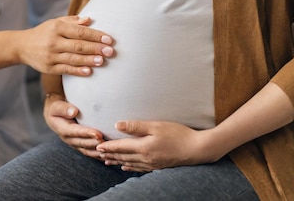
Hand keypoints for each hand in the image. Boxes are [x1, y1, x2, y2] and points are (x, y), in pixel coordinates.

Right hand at [19, 16, 113, 76]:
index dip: (96, 35)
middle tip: (110, 51)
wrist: (22, 46)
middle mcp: (53, 41)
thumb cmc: (43, 32)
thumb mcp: (55, 22)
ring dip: (89, 60)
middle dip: (96, 48)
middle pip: (78, 45)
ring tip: (102, 61)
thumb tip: (89, 20)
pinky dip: (78, 71)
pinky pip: (66, 70)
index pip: (80, 32)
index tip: (109, 39)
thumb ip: (72, 21)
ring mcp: (50, 56)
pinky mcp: (49, 68)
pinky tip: (89, 72)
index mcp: (57, 27)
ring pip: (73, 58)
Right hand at [44, 93, 104, 158]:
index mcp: (63, 129)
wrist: (54, 116)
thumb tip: (74, 111)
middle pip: (83, 143)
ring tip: (110, 151)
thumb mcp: (57, 106)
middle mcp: (68, 139)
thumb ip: (64, 108)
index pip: (76, 132)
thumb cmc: (57, 108)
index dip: (87, 133)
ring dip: (98, 152)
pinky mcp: (80, 146)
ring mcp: (74, 144)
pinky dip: (98, 155)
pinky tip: (108, 156)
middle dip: (95, 144)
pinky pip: (89, 152)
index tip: (98, 134)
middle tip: (108, 143)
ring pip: (87, 150)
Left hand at [95, 120, 219, 171]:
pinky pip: (139, 168)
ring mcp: (152, 164)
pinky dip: (130, 167)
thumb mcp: (156, 126)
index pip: (121, 147)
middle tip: (97, 154)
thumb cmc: (178, 134)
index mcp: (143, 147)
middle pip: (123, 156)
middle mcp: (145, 158)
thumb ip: (136, 126)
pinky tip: (126, 167)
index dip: (108, 146)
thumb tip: (117, 124)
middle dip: (110, 154)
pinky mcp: (158, 166)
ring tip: (107, 161)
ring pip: (130, 163)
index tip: (97, 146)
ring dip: (117, 161)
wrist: (196, 149)